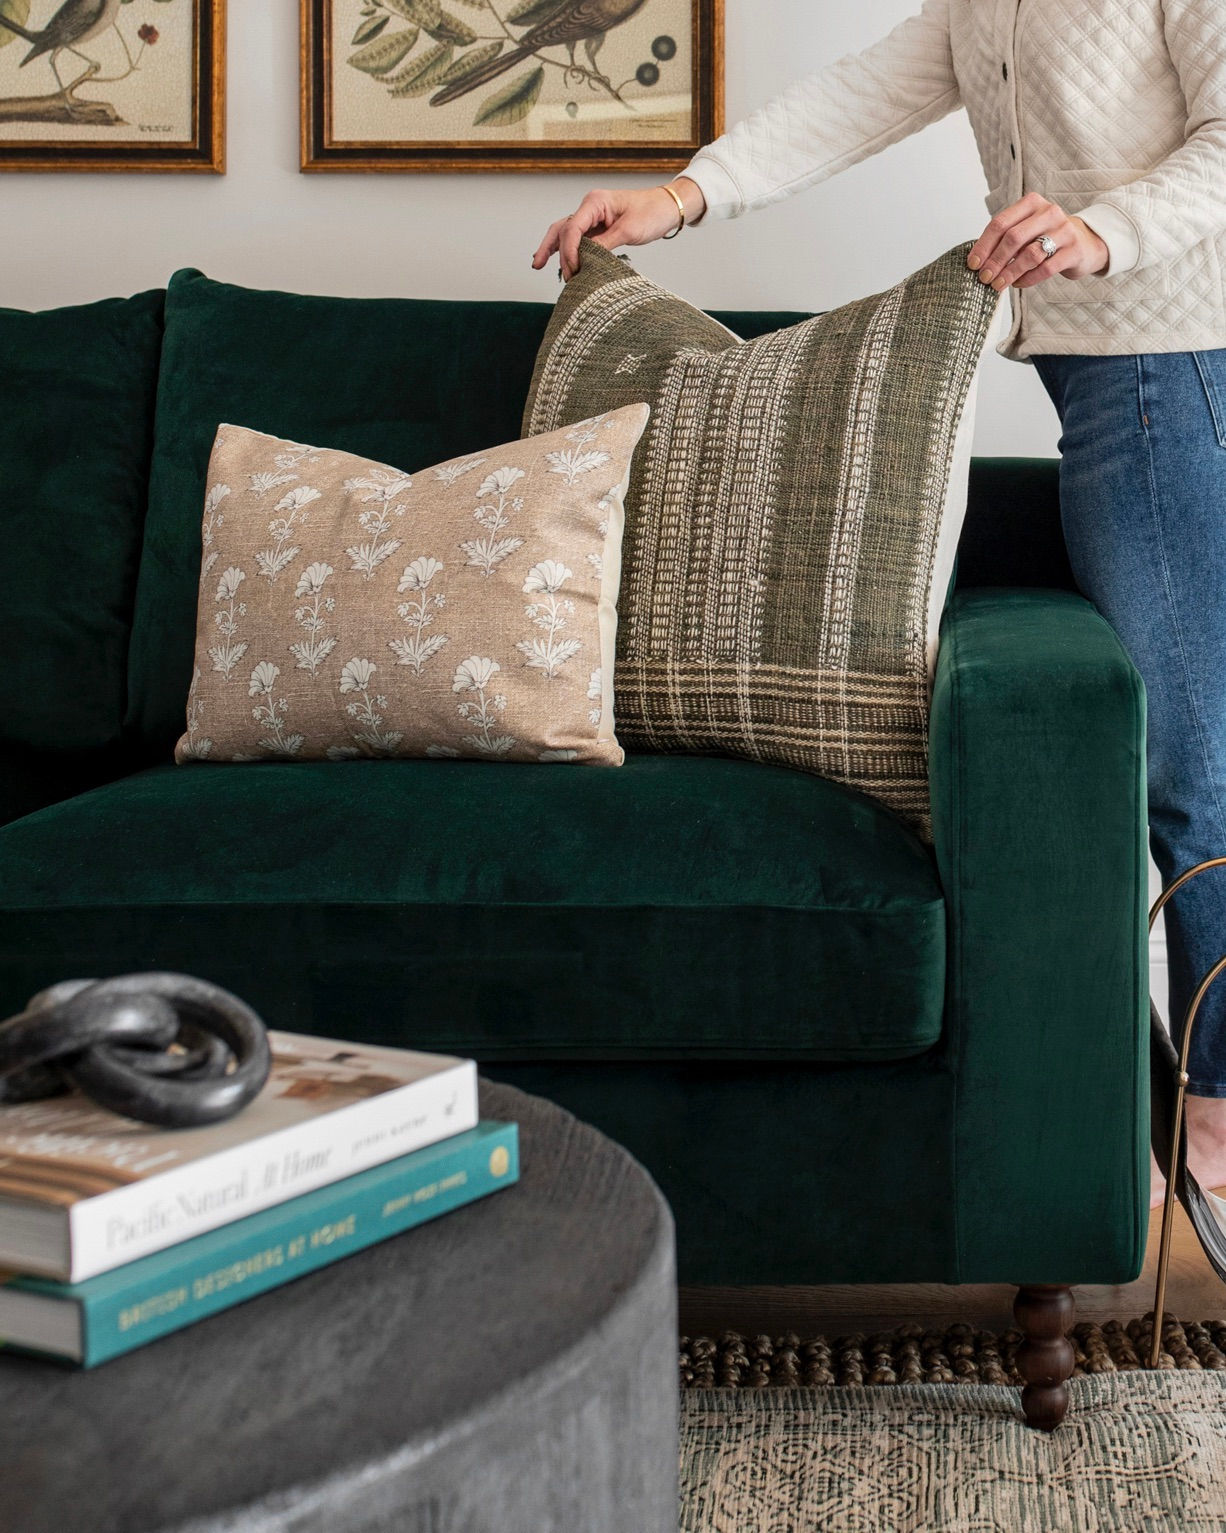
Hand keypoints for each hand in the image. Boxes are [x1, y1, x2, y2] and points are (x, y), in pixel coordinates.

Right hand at [532, 178, 706, 279]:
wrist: (667, 207)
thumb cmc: (652, 212)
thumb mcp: (630, 230)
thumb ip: (605, 244)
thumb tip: (585, 260)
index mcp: (595, 202)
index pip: (572, 228)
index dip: (569, 251)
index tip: (573, 271)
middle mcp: (590, 208)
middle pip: (562, 229)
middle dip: (555, 252)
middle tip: (556, 275)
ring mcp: (592, 217)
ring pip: (565, 233)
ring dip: (553, 249)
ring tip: (538, 264)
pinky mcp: (598, 226)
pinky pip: (577, 238)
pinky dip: (567, 250)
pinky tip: (557, 261)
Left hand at [967, 193, 1109, 289]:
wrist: (1084, 243)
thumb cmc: (1046, 237)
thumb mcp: (1026, 229)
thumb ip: (1005, 238)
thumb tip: (977, 262)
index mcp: (1032, 203)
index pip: (1000, 223)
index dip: (983, 246)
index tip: (973, 265)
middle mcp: (1049, 212)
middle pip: (1013, 238)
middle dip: (995, 261)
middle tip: (984, 278)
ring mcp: (1064, 230)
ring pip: (1029, 254)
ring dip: (1009, 272)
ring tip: (998, 284)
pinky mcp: (1073, 250)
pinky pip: (1044, 268)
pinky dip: (1027, 279)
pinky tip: (1018, 284)